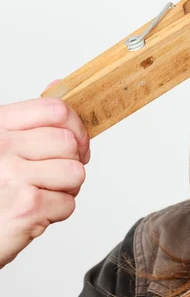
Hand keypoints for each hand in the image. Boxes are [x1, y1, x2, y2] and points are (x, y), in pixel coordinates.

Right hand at [0, 82, 89, 267]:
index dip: (75, 126)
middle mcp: (2, 145)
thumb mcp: (3, 145)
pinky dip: (57, 212)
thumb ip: (29, 119)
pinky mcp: (27, 206)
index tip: (74, 142)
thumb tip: (59, 84)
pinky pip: (69, 203)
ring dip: (66, 188)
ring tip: (43, 193)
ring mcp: (13, 175)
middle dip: (71, 162)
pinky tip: (34, 212)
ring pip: (75, 172)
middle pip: (69, 142)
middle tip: (53, 176)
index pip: (56, 109)